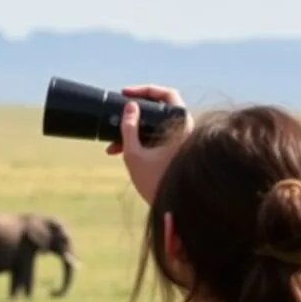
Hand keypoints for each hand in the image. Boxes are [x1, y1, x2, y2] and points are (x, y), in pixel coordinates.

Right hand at [105, 84, 193, 205]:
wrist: (176, 211)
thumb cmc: (157, 183)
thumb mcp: (134, 155)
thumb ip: (129, 128)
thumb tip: (130, 107)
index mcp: (180, 126)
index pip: (166, 94)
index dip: (144, 90)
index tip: (125, 94)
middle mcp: (186, 131)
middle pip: (160, 110)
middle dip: (135, 115)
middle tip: (118, 117)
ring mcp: (183, 143)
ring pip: (157, 127)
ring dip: (136, 132)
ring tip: (113, 146)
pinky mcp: (179, 154)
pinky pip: (160, 140)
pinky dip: (144, 142)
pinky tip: (125, 153)